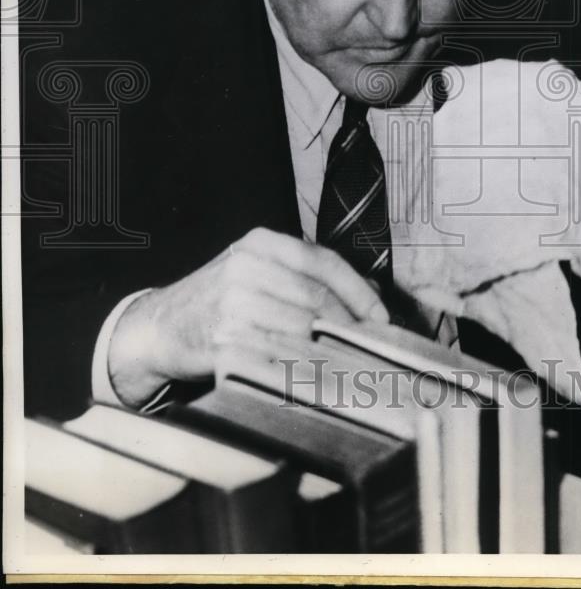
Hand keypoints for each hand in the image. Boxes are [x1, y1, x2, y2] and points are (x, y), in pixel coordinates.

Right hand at [107, 227, 388, 407]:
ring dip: (332, 350)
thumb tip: (371, 293)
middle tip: (371, 346)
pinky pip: (278, 357)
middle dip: (350, 326)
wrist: (160, 326)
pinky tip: (318, 376)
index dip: (359, 291)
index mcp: (261, 243)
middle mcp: (246, 268)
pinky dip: (304, 369)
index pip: (324, 262)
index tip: (381, 316)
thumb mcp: (260, 271)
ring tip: (351, 362)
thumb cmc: (221, 298)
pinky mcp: (224, 342)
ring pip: (302, 330)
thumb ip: (309, 276)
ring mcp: (233, 305)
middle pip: (317, 299)